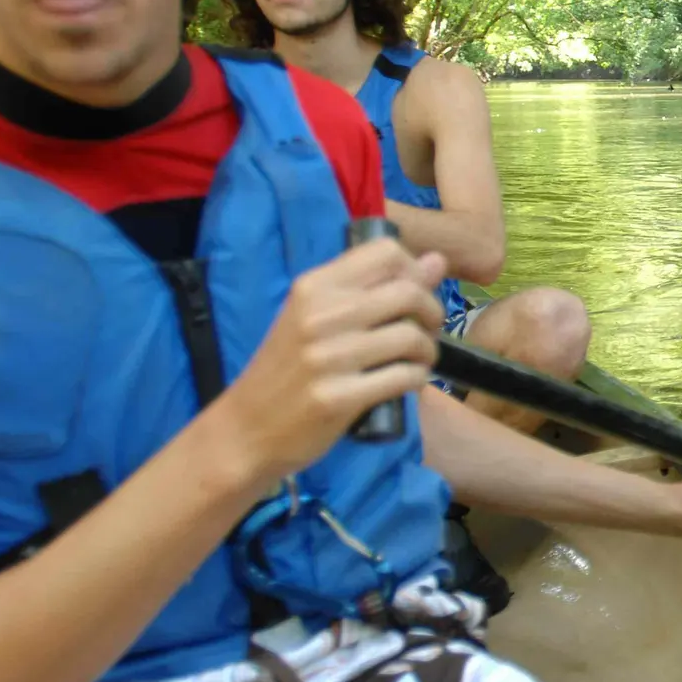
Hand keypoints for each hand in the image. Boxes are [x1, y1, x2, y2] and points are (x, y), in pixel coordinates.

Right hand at [209, 238, 446, 484]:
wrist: (245, 429)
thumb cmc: (286, 370)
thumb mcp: (315, 318)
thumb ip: (372, 288)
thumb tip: (436, 261)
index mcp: (313, 286)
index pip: (386, 253)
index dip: (415, 271)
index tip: (414, 295)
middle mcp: (320, 315)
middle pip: (409, 292)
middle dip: (432, 312)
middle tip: (425, 331)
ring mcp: (328, 357)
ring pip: (412, 336)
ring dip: (427, 351)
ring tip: (417, 360)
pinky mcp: (338, 397)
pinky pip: (404, 377)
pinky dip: (418, 379)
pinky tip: (408, 382)